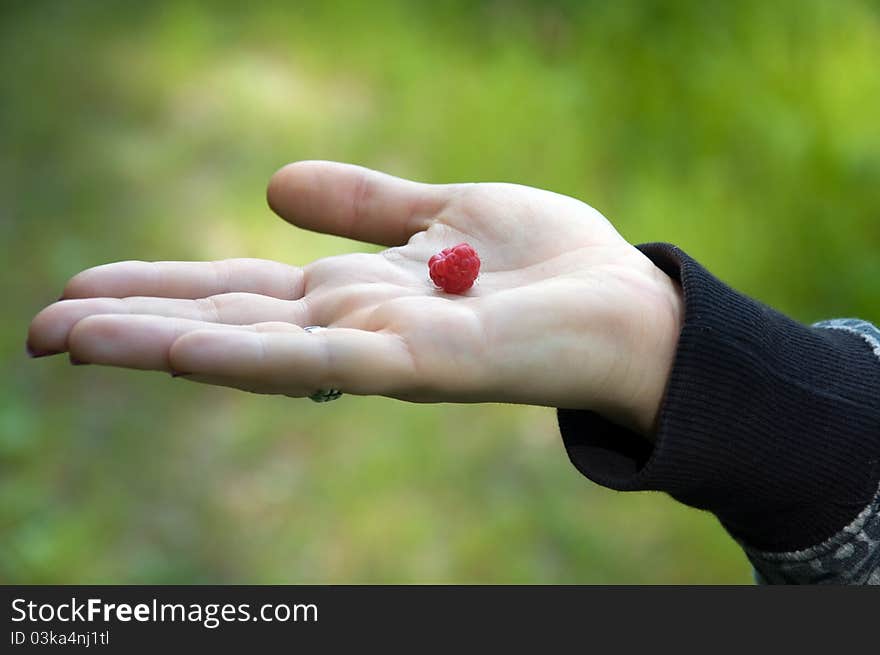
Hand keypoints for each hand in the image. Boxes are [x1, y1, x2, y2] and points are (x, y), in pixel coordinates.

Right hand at [27, 161, 682, 435]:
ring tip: (67, 338)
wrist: (628, 305)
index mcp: (355, 293)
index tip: (84, 286)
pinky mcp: (420, 367)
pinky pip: (321, 359)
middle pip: (224, 324)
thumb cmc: (548, 263)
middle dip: (132, 325)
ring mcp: (381, 354)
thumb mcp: (443, 213)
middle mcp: (353, 329)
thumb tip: (271, 186)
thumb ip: (363, 207)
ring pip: (250, 349)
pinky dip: (246, 354)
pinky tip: (178, 348)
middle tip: (37, 330)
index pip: (237, 291)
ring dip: (157, 345)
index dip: (160, 290)